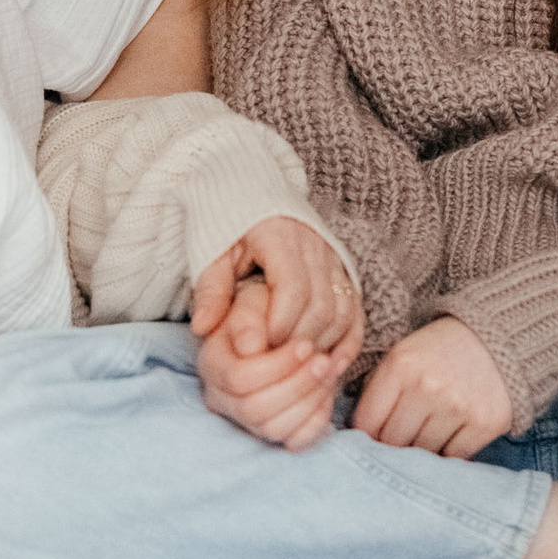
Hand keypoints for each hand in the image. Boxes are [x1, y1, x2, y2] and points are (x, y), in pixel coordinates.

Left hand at [190, 217, 358, 358]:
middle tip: (273, 362)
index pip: (294, 290)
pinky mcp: (344, 272)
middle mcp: (316, 246)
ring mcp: (334, 259)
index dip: (279, 325)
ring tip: (294, 366)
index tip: (259, 347)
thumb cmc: (226, 225)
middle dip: (298, 342)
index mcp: (282, 236)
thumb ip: (210, 289)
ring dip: (321, 345)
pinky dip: (346, 342)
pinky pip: (355, 312)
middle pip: (322, 306)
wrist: (249, 192)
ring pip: (342, 312)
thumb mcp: (210, 251)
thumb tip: (202, 328)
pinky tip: (328, 366)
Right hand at [197, 278, 345, 451]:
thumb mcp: (252, 301)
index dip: (277, 365)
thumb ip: (247, 317)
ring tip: (329, 371)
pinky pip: (292, 441)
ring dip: (309, 401)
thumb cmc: (262, 310)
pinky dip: (315, 421)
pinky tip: (325, 393)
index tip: (306, 344)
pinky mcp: (266, 431)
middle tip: (324, 360)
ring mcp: (242, 419)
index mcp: (211, 364)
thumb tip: (250, 346)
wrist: (272, 325)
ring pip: (274, 429)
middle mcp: (220, 397)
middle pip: (254, 409)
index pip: (239, 379)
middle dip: (297, 385)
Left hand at [350, 316, 511, 459]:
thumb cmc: (439, 353)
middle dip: (394, 444)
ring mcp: (457, 407)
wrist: (497, 340)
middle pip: (393, 442)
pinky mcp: (484, 424)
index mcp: (399, 366)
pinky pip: (453, 457)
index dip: (366, 435)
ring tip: (429, 432)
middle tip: (403, 437)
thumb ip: (377, 391)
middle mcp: (426, 387)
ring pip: (422, 453)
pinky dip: (449, 452)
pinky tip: (451, 435)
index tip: (372, 437)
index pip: (367, 422)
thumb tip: (358, 436)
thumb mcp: (402, 357)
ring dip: (422, 450)